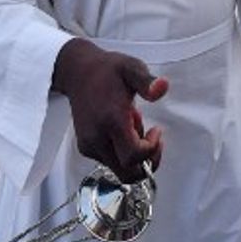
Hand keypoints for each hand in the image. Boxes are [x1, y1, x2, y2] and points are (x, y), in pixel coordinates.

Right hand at [52, 38, 168, 182]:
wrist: (78, 72)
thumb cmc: (106, 71)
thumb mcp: (132, 68)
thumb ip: (147, 81)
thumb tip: (162, 87)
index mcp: (111, 120)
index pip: (133, 156)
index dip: (150, 150)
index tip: (156, 131)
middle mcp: (98, 137)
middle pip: (127, 173)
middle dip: (146, 162)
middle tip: (151, 138)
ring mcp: (89, 145)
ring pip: (120, 170)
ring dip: (133, 155)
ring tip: (132, 125)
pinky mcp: (85, 148)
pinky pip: (110, 162)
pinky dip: (121, 153)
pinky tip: (121, 130)